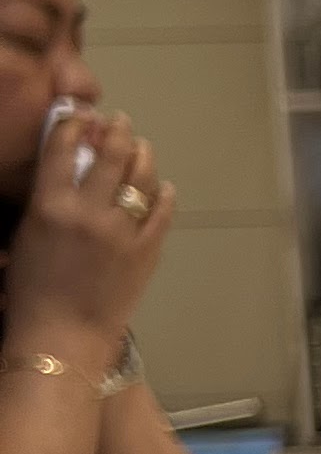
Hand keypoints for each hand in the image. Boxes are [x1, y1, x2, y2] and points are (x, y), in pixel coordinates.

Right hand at [7, 103, 169, 359]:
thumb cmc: (29, 292)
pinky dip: (164, 194)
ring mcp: (123, 231)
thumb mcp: (25, 236)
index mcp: (50, 204)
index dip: (74, 122)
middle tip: (119, 123)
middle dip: (117, 130)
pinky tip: (163, 187)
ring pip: (142, 176)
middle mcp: (89, 210)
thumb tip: (63, 171)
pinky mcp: (147, 251)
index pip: (64, 145)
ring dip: (142, 155)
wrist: (61, 338)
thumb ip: (44, 200)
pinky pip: (161, 212)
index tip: (80, 115)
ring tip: (141, 147)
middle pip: (111, 153)